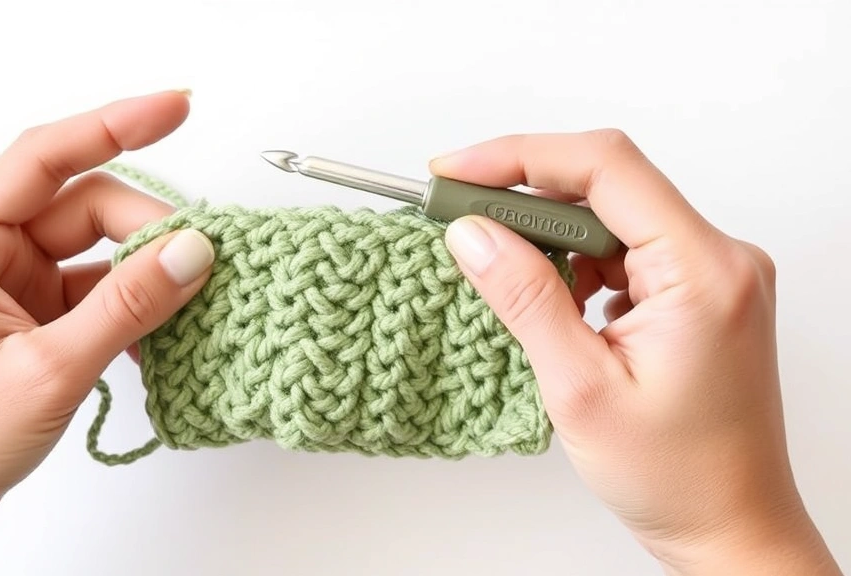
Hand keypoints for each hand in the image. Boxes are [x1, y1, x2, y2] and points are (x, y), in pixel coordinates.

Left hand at [0, 91, 214, 574]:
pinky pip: (100, 288)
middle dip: (147, 229)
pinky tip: (163, 332)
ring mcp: (14, 282)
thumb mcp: (50, 369)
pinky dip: (135, 305)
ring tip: (191, 301)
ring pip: (100, 248)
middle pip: (86, 206)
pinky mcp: (37, 313)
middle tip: (202, 261)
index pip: (45, 157)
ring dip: (146, 272)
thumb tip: (193, 252)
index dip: (114, 125)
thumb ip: (126, 305)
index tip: (175, 108)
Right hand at [431, 130, 841, 574]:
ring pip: (610, 215)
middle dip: (523, 194)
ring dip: (547, 235)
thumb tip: (472, 233)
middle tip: (455, 215)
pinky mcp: (693, 290)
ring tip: (497, 271)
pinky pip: (622, 249)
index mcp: (703, 271)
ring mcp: (709, 272)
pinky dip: (573, 263)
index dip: (520, 156)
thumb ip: (525, 299)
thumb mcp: (580, 388)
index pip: (606, 168)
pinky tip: (546, 299)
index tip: (456, 172)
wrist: (728, 526)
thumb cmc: (676, 476)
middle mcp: (718, 257)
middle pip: (606, 184)